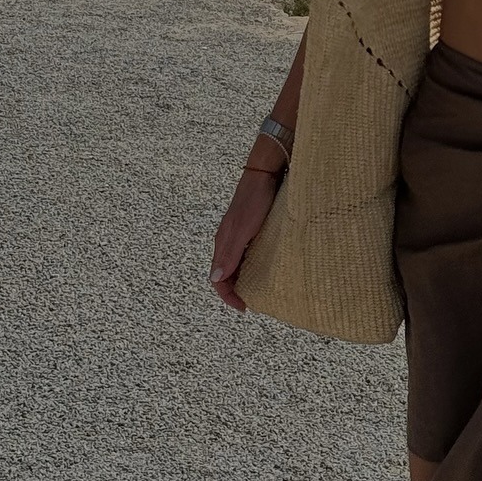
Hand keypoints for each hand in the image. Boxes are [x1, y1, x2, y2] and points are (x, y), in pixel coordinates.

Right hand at [210, 167, 283, 310]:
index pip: (218, 279)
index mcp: (222, 243)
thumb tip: (216, 279)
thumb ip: (230, 253)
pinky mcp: (249, 227)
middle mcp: (227, 241)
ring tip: (258, 288)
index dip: (228, 297)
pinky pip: (245, 252)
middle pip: (225, 273)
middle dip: (234, 291)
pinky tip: (265, 266)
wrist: (264, 172)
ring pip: (235, 263)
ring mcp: (237, 234)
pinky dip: (251, 265)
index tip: (244, 308)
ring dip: (242, 279)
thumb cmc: (255, 199)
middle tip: (252, 301)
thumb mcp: (243, 229)